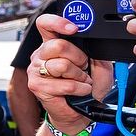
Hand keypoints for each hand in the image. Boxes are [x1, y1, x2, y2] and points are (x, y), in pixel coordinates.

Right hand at [27, 14, 112, 133]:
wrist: (79, 113)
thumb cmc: (87, 88)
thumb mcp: (99, 64)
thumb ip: (95, 50)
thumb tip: (95, 40)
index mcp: (52, 43)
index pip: (45, 23)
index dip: (58, 22)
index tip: (74, 29)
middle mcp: (41, 54)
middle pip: (58, 45)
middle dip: (79, 58)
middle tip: (84, 67)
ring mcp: (36, 70)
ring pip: (62, 65)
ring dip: (79, 76)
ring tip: (81, 81)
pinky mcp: (36, 85)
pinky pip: (64, 84)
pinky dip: (79, 89)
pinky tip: (79, 91)